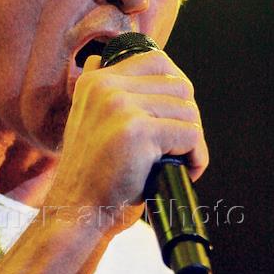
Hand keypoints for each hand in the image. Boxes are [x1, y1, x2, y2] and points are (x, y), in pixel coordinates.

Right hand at [45, 50, 207, 228]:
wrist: (77, 212)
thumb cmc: (92, 176)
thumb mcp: (87, 123)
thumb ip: (102, 94)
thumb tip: (106, 61)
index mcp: (96, 82)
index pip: (156, 61)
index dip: (176, 88)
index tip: (176, 117)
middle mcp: (106, 88)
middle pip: (179, 85)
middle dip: (188, 118)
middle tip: (179, 146)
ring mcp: (121, 107)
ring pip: (188, 111)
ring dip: (193, 142)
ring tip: (179, 162)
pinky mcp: (138, 132)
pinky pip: (190, 135)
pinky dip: (196, 157)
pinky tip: (183, 172)